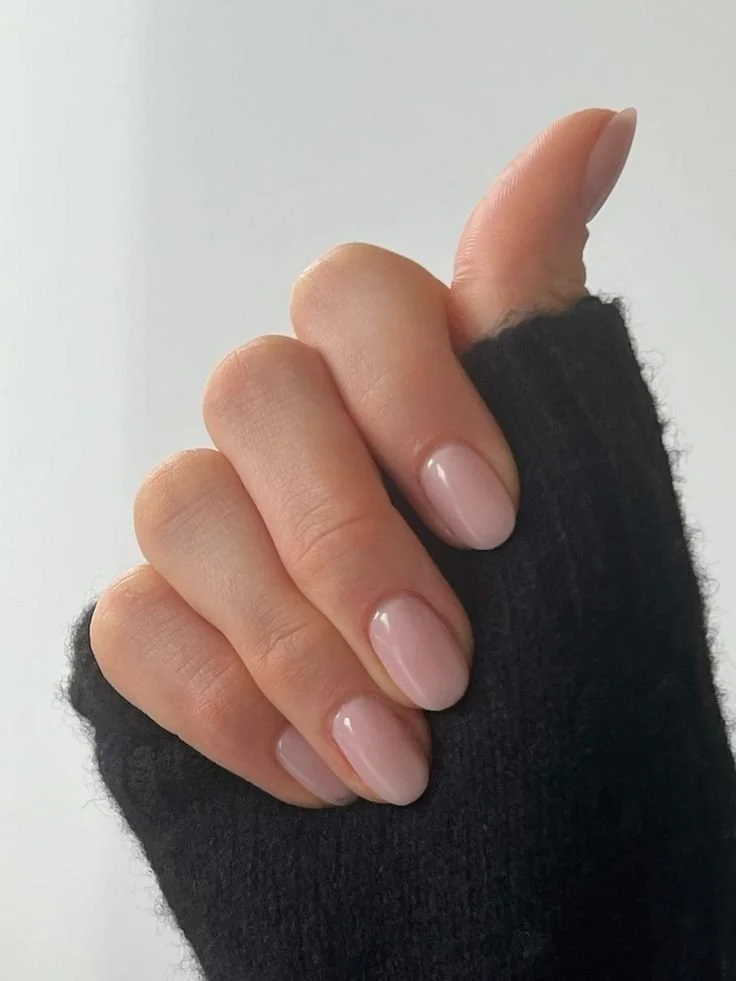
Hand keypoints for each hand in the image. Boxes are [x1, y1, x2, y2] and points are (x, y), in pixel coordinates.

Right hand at [89, 107, 635, 807]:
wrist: (514, 804)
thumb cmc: (556, 639)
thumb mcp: (578, 481)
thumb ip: (543, 316)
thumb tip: (599, 124)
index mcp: (395, 376)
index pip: (351, 294)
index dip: (410, 388)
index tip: (494, 516)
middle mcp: (295, 429)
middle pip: (251, 390)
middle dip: (345, 540)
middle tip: (442, 672)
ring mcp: (214, 518)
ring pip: (178, 505)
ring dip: (288, 643)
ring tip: (392, 759)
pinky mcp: (159, 614)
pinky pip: (130, 626)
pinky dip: (222, 706)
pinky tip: (315, 772)